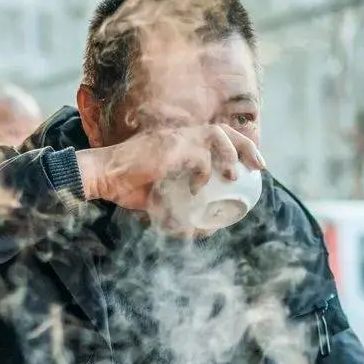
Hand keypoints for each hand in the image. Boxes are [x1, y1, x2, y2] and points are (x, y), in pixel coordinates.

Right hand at [76, 125, 264, 210]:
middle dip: (246, 147)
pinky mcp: (168, 146)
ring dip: (230, 154)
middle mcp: (181, 135)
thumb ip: (181, 210)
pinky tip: (196, 188)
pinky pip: (197, 156)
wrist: (103, 176)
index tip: (254, 165)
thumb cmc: (127, 187)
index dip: (240, 146)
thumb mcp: (161, 200)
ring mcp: (174, 138)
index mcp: (182, 142)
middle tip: (259, 167)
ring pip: (216, 135)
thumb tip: (199, 232)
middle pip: (225, 130)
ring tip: (234, 175)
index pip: (219, 135)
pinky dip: (203, 172)